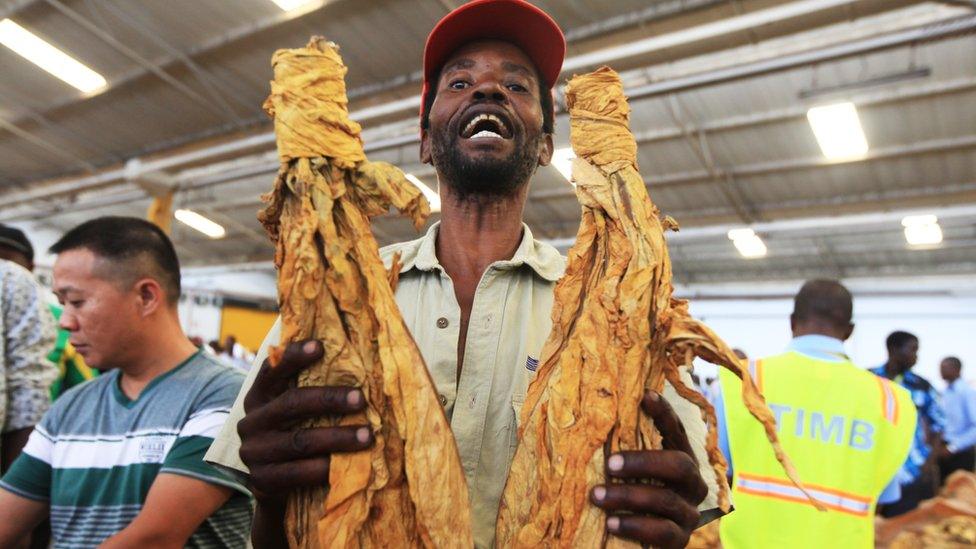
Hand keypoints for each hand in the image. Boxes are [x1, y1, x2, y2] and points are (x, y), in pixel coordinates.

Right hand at [237, 339, 372, 501]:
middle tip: (361, 399)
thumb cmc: (295, 434)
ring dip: (337, 437)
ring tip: (367, 436)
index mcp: (258, 397)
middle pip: (291, 403)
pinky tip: (346, 466)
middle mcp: (250, 422)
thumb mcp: (294, 411)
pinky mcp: (262, 481)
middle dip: (329, 399)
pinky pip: (297, 473)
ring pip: (299, 441)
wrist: (276, 485)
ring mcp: (253, 453)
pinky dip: (324, 468)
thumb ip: (309, 388)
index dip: (294, 356)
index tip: (320, 346)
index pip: (271, 369)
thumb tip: (354, 359)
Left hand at [590, 390, 707, 547]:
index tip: (645, 396)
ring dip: (628, 496)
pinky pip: (663, 533)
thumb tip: (590, 418)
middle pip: (680, 466)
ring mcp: (688, 512)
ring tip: (596, 495)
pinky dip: (636, 526)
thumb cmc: (634, 493)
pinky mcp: (680, 539)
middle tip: (609, 463)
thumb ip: (624, 449)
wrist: (647, 542)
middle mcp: (692, 484)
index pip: (677, 431)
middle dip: (644, 462)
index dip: (665, 413)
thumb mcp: (634, 470)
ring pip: (666, 500)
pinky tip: (611, 523)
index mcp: (682, 459)